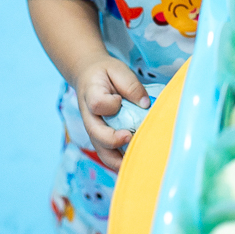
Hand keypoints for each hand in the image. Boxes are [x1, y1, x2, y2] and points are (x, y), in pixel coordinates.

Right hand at [73, 55, 149, 170]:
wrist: (89, 77)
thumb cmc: (106, 73)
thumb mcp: (118, 70)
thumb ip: (130, 84)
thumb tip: (145, 103)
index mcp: (92, 95)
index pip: (97, 104)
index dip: (109, 104)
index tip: (119, 99)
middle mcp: (90, 117)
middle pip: (96, 134)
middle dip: (112, 140)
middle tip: (129, 137)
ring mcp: (94, 130)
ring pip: (101, 150)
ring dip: (117, 160)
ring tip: (136, 164)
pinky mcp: (101, 138)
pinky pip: (108, 154)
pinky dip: (120, 162)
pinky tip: (136, 164)